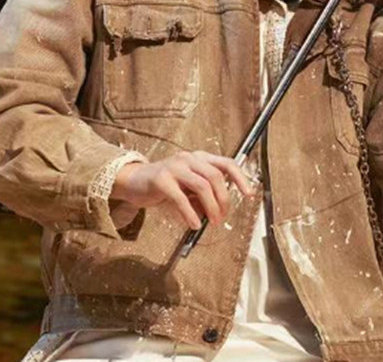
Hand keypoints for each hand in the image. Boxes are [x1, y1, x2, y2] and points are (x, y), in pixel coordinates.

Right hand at [110, 151, 254, 229]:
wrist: (133, 181)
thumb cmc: (163, 185)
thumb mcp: (187, 189)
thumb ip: (202, 196)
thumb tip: (217, 212)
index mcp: (198, 158)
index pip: (226, 163)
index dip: (240, 178)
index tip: (249, 193)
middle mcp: (188, 158)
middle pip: (216, 176)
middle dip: (224, 199)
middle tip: (222, 217)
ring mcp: (174, 166)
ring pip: (202, 184)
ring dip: (211, 206)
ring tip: (212, 222)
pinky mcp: (160, 179)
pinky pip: (180, 197)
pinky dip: (190, 213)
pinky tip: (194, 224)